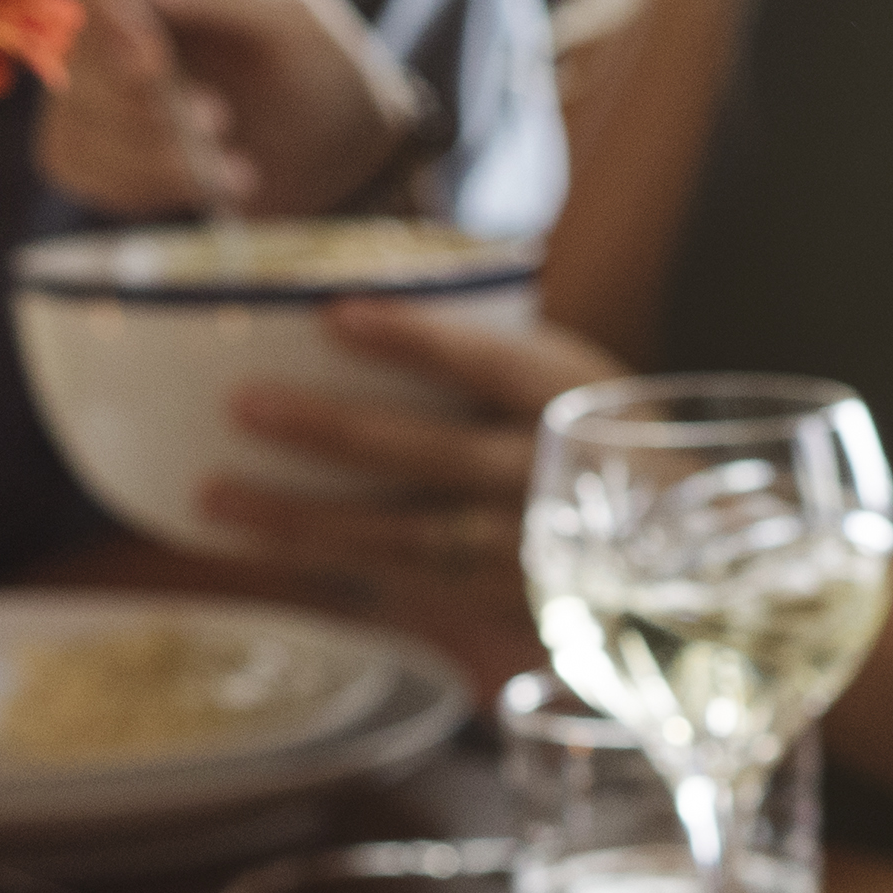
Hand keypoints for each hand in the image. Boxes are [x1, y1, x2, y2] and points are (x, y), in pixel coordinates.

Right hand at [34, 0, 419, 218]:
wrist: (338, 160)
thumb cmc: (320, 69)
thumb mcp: (286, 15)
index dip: (106, 20)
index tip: (152, 67)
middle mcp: (109, 11)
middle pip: (75, 56)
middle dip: (144, 106)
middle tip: (220, 122)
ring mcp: (91, 79)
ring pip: (73, 118)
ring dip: (153, 156)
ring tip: (234, 169)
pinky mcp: (87, 141)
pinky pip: (74, 164)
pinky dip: (140, 184)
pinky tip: (199, 182)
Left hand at [196, 297, 620, 638]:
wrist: (679, 554)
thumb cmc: (589, 437)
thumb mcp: (565, 375)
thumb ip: (480, 348)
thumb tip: (354, 290)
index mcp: (566, 395)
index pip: (487, 361)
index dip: (413, 339)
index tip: (335, 315)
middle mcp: (546, 474)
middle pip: (428, 452)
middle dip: (330, 430)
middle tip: (241, 404)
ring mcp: (519, 550)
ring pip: (397, 534)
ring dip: (298, 517)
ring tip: (212, 493)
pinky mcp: (491, 601)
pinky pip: (393, 579)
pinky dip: (320, 561)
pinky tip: (254, 542)